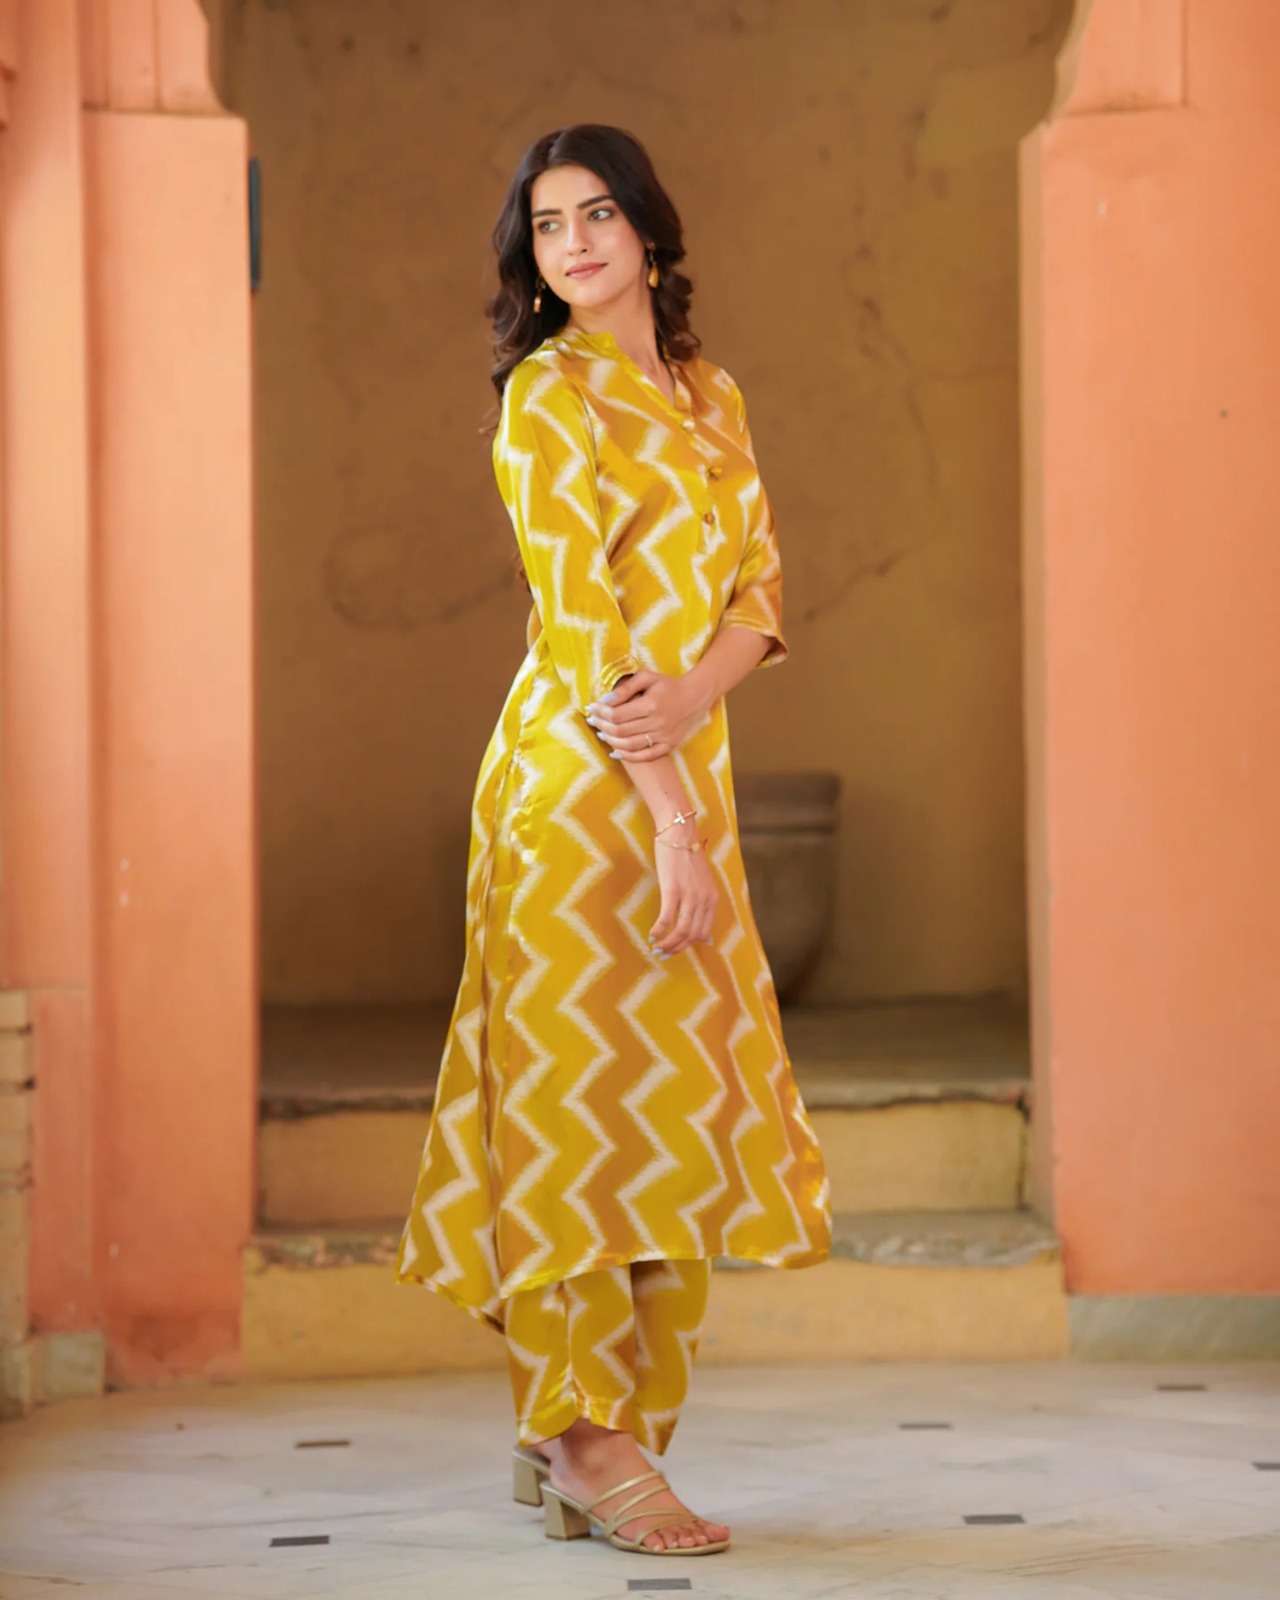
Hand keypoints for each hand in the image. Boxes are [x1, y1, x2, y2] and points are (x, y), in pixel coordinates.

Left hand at [584, 670, 706, 761]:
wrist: (695, 697)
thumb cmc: (667, 685)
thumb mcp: (647, 677)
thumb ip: (625, 687)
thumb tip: (605, 701)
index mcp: (651, 704)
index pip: (617, 714)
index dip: (600, 713)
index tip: (591, 708)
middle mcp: (657, 722)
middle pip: (620, 730)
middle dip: (601, 725)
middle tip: (592, 721)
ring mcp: (663, 736)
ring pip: (629, 745)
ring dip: (610, 740)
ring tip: (601, 733)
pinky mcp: (668, 746)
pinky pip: (644, 756)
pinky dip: (627, 756)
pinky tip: (614, 752)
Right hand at [650, 832, 718, 955]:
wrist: (679, 832)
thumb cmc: (686, 854)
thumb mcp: (700, 880)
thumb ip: (701, 899)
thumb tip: (695, 917)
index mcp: (712, 898)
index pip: (704, 933)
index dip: (689, 945)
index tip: (677, 948)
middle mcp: (704, 899)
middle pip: (692, 935)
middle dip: (677, 948)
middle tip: (663, 953)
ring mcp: (689, 895)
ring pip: (681, 931)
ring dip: (667, 944)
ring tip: (656, 948)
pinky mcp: (672, 889)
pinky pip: (666, 919)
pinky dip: (658, 931)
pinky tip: (651, 934)